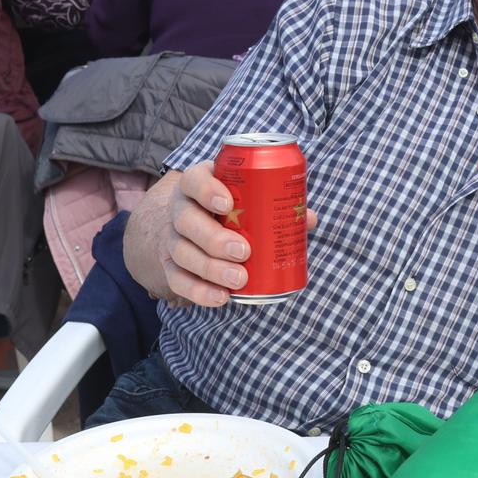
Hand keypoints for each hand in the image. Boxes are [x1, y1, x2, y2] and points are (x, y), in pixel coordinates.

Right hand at [128, 164, 316, 306]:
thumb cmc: (231, 206)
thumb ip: (276, 203)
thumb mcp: (246, 195)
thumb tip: (307, 219)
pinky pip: (178, 280)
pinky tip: (221, 297)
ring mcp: (172, 238)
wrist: (194, 225)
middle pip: (186, 220)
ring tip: (239, 280)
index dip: (207, 191)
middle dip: (214, 238)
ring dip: (211, 269)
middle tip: (243, 251)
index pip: (193, 180)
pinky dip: (198, 291)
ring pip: (182, 252)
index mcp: (197, 184)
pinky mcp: (170, 266)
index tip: (228, 205)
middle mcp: (180, 209)